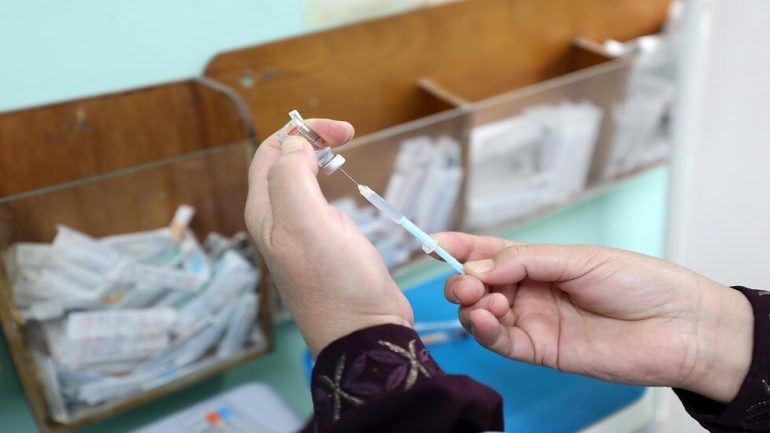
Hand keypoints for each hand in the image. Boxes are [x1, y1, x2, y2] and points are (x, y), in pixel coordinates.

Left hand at [245, 119, 412, 354]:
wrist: (364, 333)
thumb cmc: (337, 283)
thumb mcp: (307, 223)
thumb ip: (291, 177)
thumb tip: (294, 145)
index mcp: (264, 212)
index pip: (269, 152)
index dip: (301, 132)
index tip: (341, 131)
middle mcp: (275, 221)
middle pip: (280, 163)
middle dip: (309, 140)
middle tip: (346, 136)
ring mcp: (298, 234)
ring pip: (298, 180)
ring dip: (316, 158)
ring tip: (342, 153)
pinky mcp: (321, 245)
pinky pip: (315, 201)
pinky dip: (327, 182)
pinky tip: (342, 185)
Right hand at [436, 232, 752, 403]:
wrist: (679, 326)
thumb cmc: (640, 282)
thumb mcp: (579, 258)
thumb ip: (526, 260)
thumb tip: (479, 265)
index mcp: (540, 262)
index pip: (490, 252)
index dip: (460, 247)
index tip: (433, 243)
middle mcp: (531, 291)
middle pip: (480, 284)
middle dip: (463, 279)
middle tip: (465, 281)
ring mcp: (534, 321)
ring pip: (484, 314)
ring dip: (472, 306)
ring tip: (481, 300)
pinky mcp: (541, 351)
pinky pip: (501, 342)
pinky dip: (486, 331)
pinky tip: (486, 319)